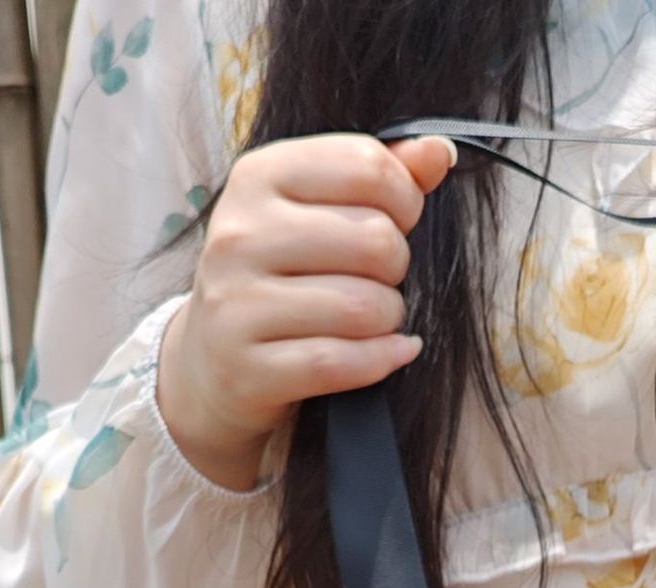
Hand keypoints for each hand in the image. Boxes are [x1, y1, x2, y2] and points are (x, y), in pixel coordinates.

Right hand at [157, 133, 455, 489]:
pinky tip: (391, 352)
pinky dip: (383, 359)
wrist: (215, 360)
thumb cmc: (282, 277)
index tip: (398, 220)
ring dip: (390, 318)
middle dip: (397, 266)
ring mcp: (238, 303)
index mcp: (258, 175)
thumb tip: (439, 151)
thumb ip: (377, 177)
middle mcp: (240, 234)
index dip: (405, 199)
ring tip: (376, 318)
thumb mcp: (316, 212)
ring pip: (364, 307)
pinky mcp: (250, 368)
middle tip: (381, 278)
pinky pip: (342, 362)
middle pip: (374, 240)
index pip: (367, 167)